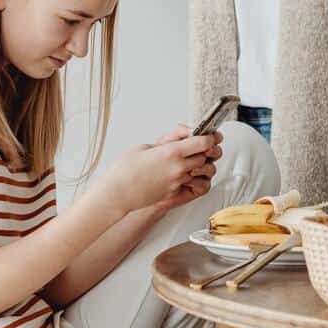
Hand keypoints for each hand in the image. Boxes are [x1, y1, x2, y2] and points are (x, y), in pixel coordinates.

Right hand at [103, 129, 222, 215]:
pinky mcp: (174, 193)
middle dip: (207, 150)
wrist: (117, 193)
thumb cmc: (125, 169)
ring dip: (202, 165)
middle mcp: (178, 167)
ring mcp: (178, 182)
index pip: (203, 142)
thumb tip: (177, 140)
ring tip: (195, 160)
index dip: (210, 137)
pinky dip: (195, 178)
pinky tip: (188, 174)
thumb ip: (165, 142)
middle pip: (206, 156)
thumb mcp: (145, 146)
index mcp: (171, 152)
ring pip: (202, 171)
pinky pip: (194, 184)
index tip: (210, 135)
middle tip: (203, 146)